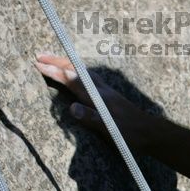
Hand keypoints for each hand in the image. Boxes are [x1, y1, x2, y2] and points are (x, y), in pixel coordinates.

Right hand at [34, 52, 148, 150]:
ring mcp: (107, 92)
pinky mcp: (110, 96)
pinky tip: (77, 76)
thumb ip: (92, 118)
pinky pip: (89, 78)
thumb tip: (72, 108)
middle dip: (57, 62)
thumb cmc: (131, 134)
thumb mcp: (111, 130)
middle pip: (77, 71)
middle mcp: (102, 91)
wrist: (151, 133)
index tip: (38, 63)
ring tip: (54, 62)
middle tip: (40, 56)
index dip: (55, 71)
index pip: (73, 80)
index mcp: (99, 98)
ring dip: (67, 65)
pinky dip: (78, 72)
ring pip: (83, 72)